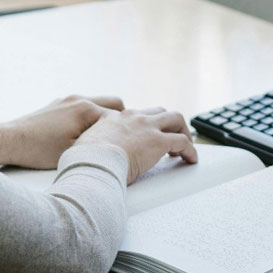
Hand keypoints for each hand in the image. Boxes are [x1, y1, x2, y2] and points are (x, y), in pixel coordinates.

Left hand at [0, 95, 125, 168]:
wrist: (11, 140)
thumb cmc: (40, 150)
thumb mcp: (75, 152)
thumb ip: (99, 144)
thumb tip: (118, 144)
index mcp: (87, 109)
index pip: (120, 118)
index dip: (127, 133)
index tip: (132, 145)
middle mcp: (79, 99)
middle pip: (115, 104)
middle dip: (121, 120)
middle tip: (121, 139)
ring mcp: (68, 99)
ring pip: (98, 104)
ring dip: (104, 118)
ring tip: (103, 138)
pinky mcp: (59, 104)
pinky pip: (83, 106)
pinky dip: (90, 117)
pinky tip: (85, 134)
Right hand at [73, 106, 197, 182]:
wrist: (91, 161)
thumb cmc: (84, 159)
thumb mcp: (82, 146)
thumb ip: (89, 145)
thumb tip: (83, 155)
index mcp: (113, 118)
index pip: (134, 114)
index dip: (143, 124)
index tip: (145, 134)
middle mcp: (132, 117)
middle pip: (158, 111)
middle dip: (168, 122)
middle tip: (171, 135)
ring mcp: (147, 127)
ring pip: (175, 119)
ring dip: (182, 130)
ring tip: (186, 144)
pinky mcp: (159, 142)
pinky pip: (182, 142)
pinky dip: (190, 150)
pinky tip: (191, 159)